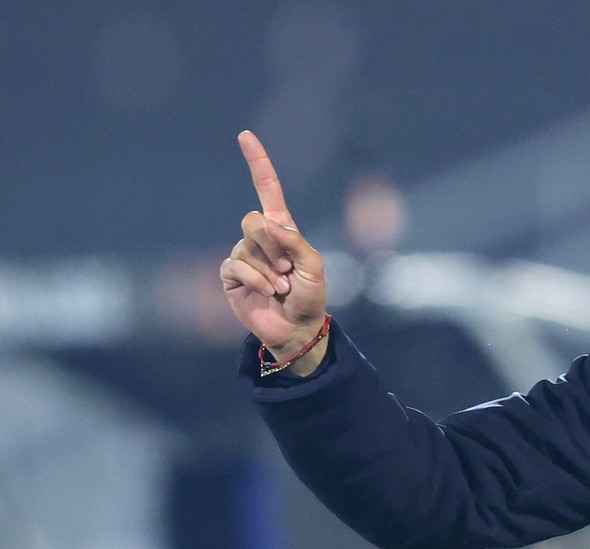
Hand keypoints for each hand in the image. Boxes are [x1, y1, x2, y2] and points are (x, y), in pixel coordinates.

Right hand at [219, 131, 327, 370]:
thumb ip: (294, 240)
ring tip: (281, 286)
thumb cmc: (310, 296)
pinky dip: (255, 279)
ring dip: (269, 270)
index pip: (267, 189)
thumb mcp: (313, 265)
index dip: (257, 163)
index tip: (245, 135)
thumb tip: (269, 223)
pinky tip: (267, 291)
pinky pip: (236, 266)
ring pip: (246, 246)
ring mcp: (243, 255)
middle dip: (274, 246)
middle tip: (288, 270)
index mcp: (283, 229)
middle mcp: (260, 238)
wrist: (297, 328)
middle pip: (253, 220)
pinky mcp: (231, 276)